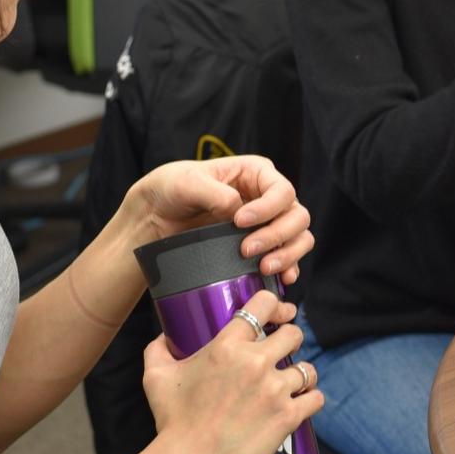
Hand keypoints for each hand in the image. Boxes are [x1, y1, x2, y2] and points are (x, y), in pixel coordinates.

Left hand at [120, 156, 313, 284]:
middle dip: (277, 235)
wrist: (155, 217)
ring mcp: (268, 224)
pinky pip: (289, 259)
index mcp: (257, 174)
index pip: (282, 191)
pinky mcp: (263, 248)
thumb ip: (216, 193)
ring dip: (287, 255)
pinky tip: (278, 279)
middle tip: (247, 250)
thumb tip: (239, 210)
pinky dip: (288, 269)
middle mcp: (269, 198)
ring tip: (264, 267)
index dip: (267, 208)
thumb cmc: (171, 189)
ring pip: (299, 238)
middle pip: (297, 217)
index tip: (239, 221)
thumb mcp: (187, 183)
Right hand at [139, 288, 321, 453]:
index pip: (263, 306)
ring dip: (301, 375)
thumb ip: (158, 349)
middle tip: (283, 354)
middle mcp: (255, 363)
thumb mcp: (156, 378)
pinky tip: (301, 403)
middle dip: (289, 342)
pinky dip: (310, 400)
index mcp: (227, 347)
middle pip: (293, 334)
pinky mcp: (287, 416)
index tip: (277, 315)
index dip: (275, 307)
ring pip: (307, 369)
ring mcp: (274, 389)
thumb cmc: (171, 422)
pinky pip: (315, 397)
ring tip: (291, 384)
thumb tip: (163, 336)